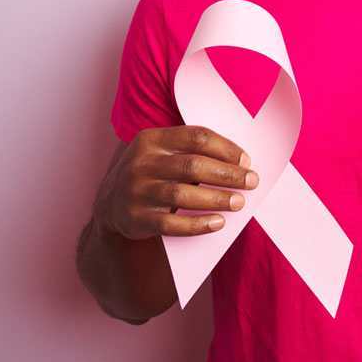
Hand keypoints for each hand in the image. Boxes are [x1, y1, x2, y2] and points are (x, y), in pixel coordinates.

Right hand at [93, 126, 258, 239]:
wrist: (110, 204)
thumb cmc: (152, 172)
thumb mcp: (163, 151)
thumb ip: (192, 151)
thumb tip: (239, 162)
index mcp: (152, 139)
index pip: (196, 137)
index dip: (225, 148)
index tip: (246, 160)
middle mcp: (141, 163)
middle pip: (192, 166)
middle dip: (227, 174)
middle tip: (251, 181)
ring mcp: (137, 192)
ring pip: (182, 195)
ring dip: (216, 199)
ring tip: (239, 202)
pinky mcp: (137, 219)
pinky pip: (172, 224)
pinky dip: (198, 224)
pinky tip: (218, 222)